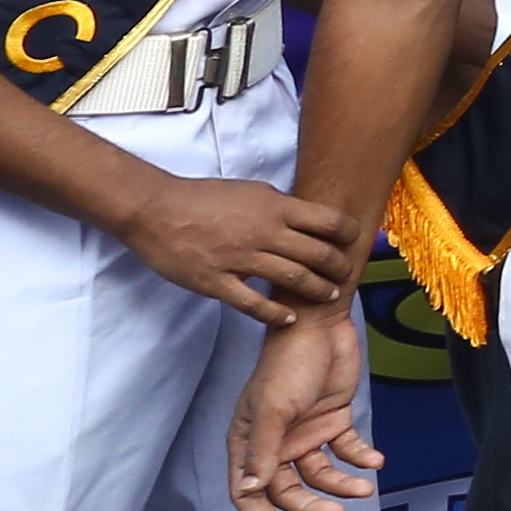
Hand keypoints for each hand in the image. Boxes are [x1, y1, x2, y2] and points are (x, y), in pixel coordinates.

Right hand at [108, 170, 364, 321]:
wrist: (156, 210)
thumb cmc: (202, 198)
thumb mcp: (250, 191)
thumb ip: (279, 207)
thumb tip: (305, 219)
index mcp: (274, 208)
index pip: (327, 221)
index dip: (347, 234)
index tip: (354, 242)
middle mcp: (263, 233)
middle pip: (317, 254)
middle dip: (338, 267)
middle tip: (346, 275)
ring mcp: (240, 260)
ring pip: (293, 279)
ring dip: (317, 291)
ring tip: (329, 296)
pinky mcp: (216, 282)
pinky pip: (252, 304)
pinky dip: (275, 314)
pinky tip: (288, 319)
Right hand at [227, 310, 380, 510]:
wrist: (321, 324)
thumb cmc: (287, 364)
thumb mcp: (273, 410)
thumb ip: (262, 453)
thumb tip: (250, 493)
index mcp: (249, 443)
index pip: (248, 492)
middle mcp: (275, 443)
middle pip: (288, 490)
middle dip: (310, 505)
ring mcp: (306, 433)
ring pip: (321, 475)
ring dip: (341, 485)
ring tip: (363, 488)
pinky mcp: (333, 421)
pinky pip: (347, 450)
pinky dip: (360, 459)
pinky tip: (375, 461)